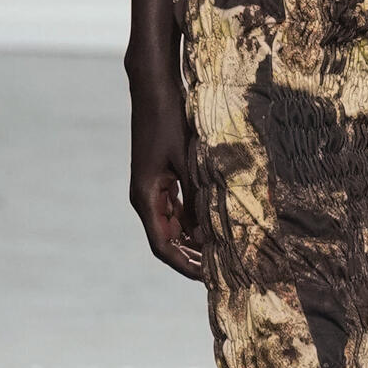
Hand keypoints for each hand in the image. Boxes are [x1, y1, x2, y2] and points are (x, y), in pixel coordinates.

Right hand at [128, 64, 203, 277]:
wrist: (154, 89)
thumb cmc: (170, 121)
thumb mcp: (189, 162)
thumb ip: (197, 198)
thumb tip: (208, 233)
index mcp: (146, 198)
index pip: (163, 246)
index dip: (184, 265)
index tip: (207, 278)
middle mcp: (145, 197)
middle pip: (167, 239)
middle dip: (192, 256)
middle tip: (222, 269)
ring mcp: (152, 188)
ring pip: (172, 225)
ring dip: (193, 239)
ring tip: (222, 252)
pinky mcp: (160, 177)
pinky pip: (176, 208)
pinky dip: (193, 219)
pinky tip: (214, 224)